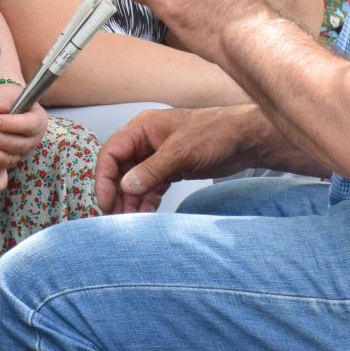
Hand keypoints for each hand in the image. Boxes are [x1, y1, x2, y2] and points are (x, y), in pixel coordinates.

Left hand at [0, 87, 46, 174]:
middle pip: (17, 145)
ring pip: (8, 158)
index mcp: (38, 120)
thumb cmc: (4, 99)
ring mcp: (21, 152)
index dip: (11, 125)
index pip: (29, 125)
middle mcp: (32, 139)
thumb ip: (1, 101)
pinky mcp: (8, 160)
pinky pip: (0, 167)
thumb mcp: (3, 94)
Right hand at [94, 105, 258, 212]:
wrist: (245, 139)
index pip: (111, 153)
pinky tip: (145, 215)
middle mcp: (145, 142)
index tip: (106, 201)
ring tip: (130, 221)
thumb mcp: (180, 152)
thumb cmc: (214, 133)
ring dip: (131, 201)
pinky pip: (151, 187)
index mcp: (141, 129)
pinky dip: (146, 201)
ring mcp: (157, 157)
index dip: (104, 178)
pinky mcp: (170, 170)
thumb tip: (126, 187)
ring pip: (134, 182)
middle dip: (117, 194)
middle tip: (117, 218)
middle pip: (120, 170)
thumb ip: (151, 170)